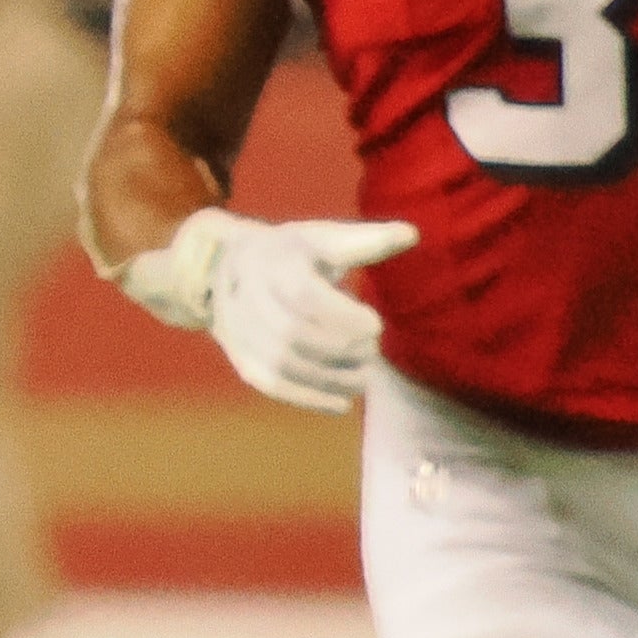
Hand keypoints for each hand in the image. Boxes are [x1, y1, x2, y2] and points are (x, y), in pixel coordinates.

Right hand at [120, 206, 418, 413]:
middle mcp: (247, 294)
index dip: (343, 316)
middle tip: (373, 352)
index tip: (376, 325)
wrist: (225, 268)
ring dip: (331, 378)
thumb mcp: (323, 238)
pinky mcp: (240, 357)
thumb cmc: (292, 253)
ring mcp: (238, 329)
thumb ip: (367, 241)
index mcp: (273, 260)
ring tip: (365, 378)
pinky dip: (309, 399)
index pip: (304, 295)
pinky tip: (343, 404)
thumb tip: (413, 234)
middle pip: (293, 334)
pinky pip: (272, 385)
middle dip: (341, 349)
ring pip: (282, 364)